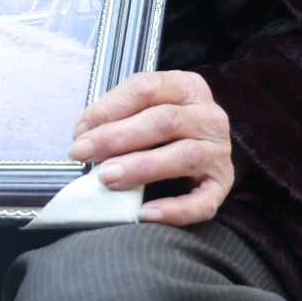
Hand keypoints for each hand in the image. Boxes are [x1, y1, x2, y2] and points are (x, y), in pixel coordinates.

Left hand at [68, 70, 240, 225]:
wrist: (207, 150)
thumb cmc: (166, 128)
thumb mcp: (147, 108)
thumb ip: (120, 115)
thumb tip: (84, 136)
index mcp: (187, 87)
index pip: (146, 88)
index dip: (108, 108)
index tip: (80, 130)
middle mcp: (208, 116)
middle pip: (164, 120)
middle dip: (117, 137)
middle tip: (82, 152)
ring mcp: (218, 152)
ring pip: (183, 155)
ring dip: (140, 167)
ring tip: (106, 178)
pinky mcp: (221, 187)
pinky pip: (202, 202)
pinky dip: (173, 210)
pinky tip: (143, 213)